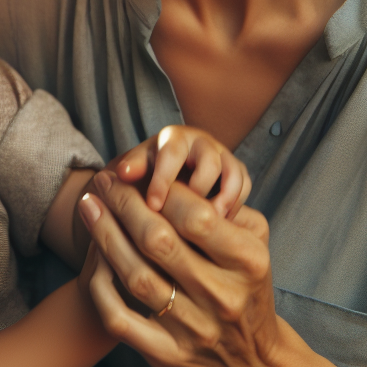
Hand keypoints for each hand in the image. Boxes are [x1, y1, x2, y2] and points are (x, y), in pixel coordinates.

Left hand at [78, 172, 288, 366]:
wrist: (256, 364)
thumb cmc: (248, 289)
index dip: (161, 190)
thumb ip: (229, 208)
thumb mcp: (257, 244)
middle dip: (125, 205)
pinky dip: (101, 289)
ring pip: (136, 276)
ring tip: (89, 207)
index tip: (141, 175)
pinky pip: (121, 320)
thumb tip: (178, 179)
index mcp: (248, 263)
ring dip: (105, 236)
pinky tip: (92, 260)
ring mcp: (194, 330)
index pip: (196, 217)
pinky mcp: (169, 356)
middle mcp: (223, 297)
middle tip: (106, 182)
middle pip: (159, 241)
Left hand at [109, 124, 252, 216]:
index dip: (163, 179)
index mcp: (174, 137)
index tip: (153, 206)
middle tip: (182, 219)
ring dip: (221, 201)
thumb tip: (123, 172)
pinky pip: (243, 187)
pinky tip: (219, 229)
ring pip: (232, 174)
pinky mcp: (236, 175)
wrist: (163, 179)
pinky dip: (233, 207)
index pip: (172, 152)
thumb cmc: (144, 173)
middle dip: (197, 192)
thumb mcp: (134, 168)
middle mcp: (202, 143)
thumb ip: (132, 168)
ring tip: (207, 228)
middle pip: (209, 163)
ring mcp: (222, 157)